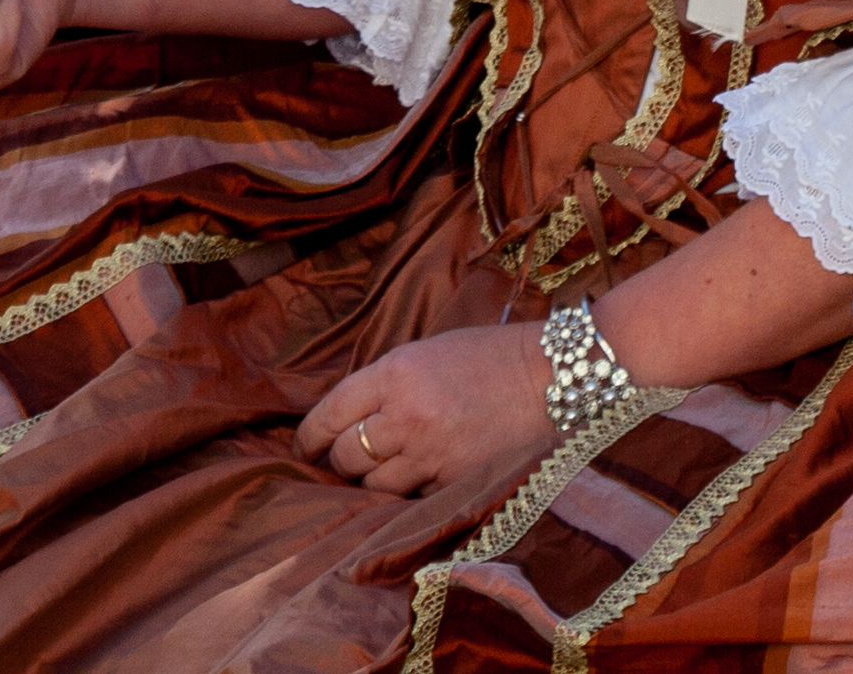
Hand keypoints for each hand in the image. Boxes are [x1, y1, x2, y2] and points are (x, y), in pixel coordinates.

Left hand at [299, 322, 550, 494]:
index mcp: (394, 373)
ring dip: (371, 483)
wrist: (547, 377)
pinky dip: (407, 494)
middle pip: (346, 456)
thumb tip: (346, 419)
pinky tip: (416, 482)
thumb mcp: (426, 353)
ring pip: (373, 487)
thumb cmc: (486, 357)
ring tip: (382, 474)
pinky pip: (410, 500)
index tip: (305, 448)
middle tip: (345, 462)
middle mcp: (405, 414)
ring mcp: (429, 453)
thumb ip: (385, 383)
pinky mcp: (453, 482)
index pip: (330, 413)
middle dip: (340, 462)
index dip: (310, 437)